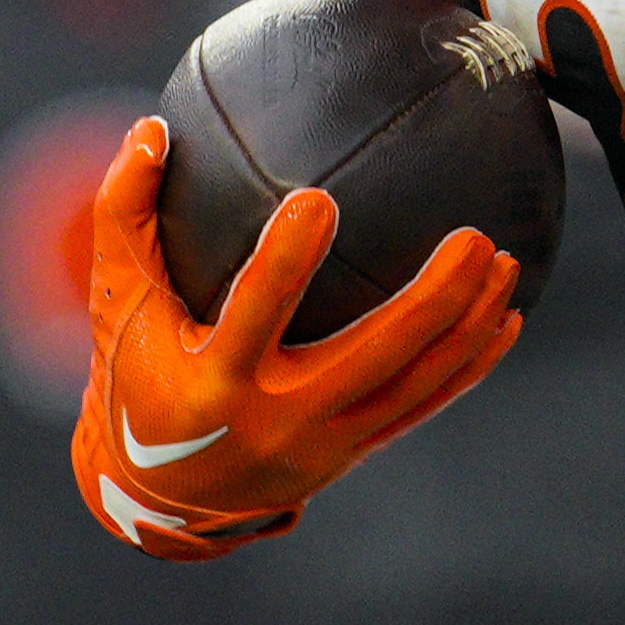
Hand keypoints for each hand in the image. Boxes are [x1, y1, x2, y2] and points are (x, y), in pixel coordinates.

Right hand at [65, 118, 522, 561]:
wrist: (162, 495)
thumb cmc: (137, 374)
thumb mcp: (118, 302)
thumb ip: (124, 214)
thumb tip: (152, 129)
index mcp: (215, 381)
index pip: (255, 315)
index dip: (287, 262)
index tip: (320, 200)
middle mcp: (277, 420)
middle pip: (372, 359)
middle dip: (430, 303)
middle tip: (476, 237)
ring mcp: (323, 443)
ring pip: (413, 385)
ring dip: (467, 328)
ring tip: (504, 264)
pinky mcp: (351, 452)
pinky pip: (422, 406)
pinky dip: (468, 366)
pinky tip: (506, 318)